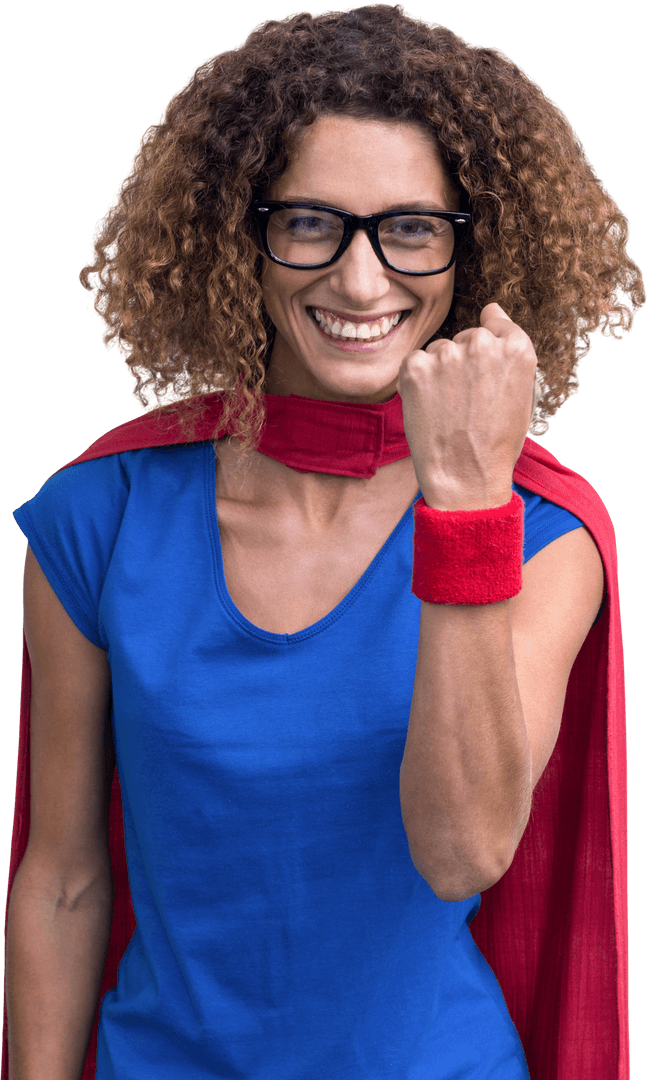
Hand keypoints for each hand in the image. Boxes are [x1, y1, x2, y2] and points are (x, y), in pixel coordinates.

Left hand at [395, 303, 536, 509]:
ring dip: (439, 373)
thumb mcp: (520, 393)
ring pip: (439, 351)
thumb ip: (508, 348)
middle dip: (463, 364)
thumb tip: (491, 308)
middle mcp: (482, 344)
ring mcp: (447, 353)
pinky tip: (430, 409)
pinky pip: (415, 363)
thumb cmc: (496, 442)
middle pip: (466, 339)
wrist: (465, 477)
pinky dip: (417, 383)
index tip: (482, 378)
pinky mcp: (415, 366)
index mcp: (517, 348)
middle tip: (466, 405)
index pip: (496, 324)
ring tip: (449, 411)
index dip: (487, 355)